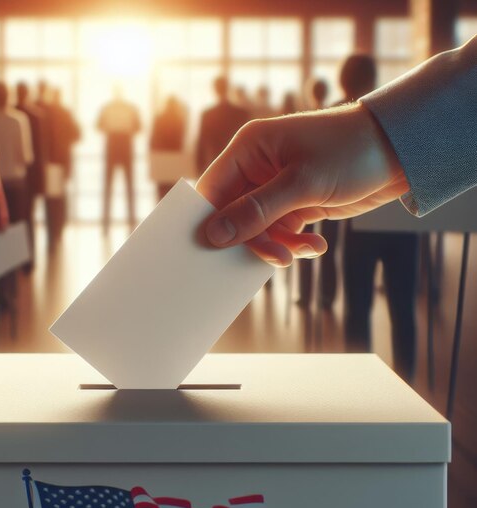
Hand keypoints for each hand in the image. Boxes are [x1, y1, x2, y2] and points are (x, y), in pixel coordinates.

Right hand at [196, 103, 408, 265]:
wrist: (399, 152)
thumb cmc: (350, 152)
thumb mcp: (301, 184)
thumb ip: (256, 211)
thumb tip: (214, 234)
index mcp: (249, 149)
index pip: (212, 190)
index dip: (210, 220)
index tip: (214, 250)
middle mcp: (257, 168)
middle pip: (233, 215)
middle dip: (253, 239)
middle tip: (277, 257)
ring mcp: (274, 188)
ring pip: (257, 229)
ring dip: (278, 245)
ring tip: (304, 250)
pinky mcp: (294, 204)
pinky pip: (279, 232)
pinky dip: (294, 244)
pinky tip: (315, 245)